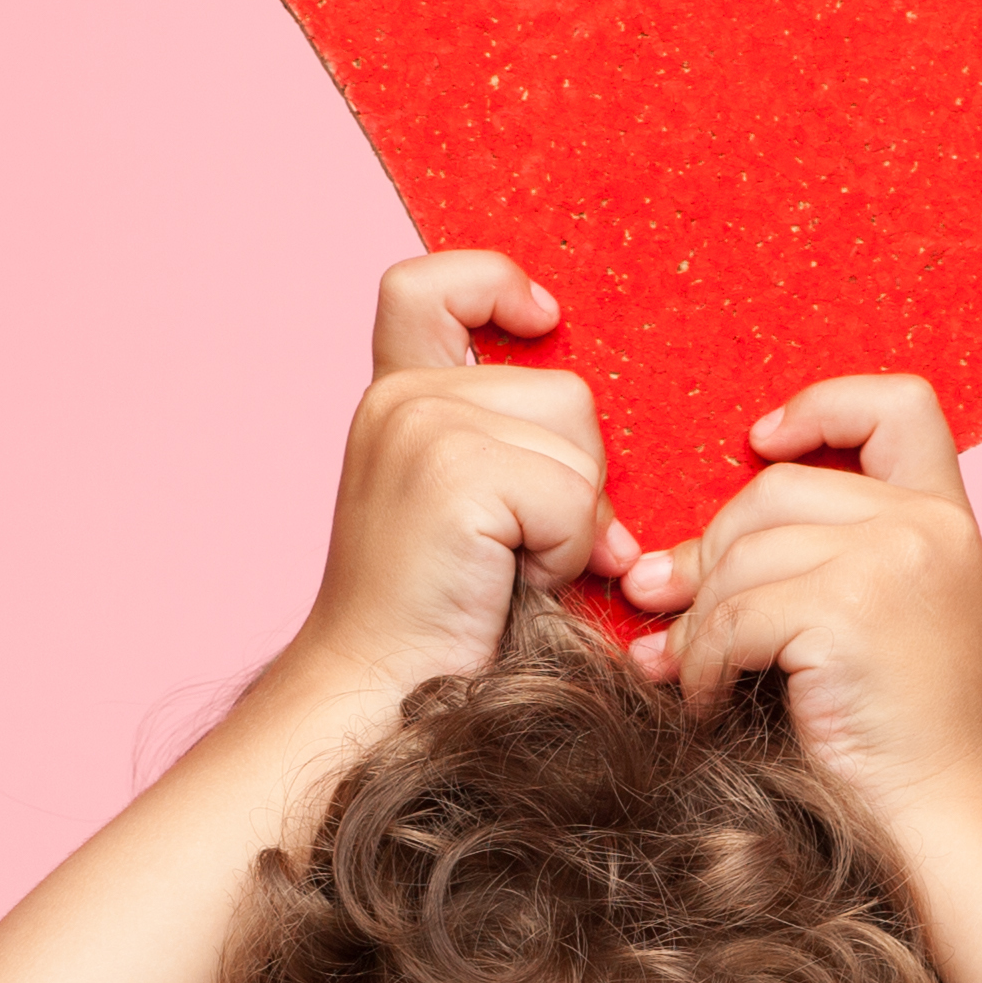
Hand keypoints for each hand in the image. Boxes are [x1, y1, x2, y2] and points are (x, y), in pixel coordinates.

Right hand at [286, 252, 635, 701]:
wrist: (378, 700)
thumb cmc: (436, 625)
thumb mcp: (469, 512)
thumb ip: (509, 449)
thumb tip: (603, 449)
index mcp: (395, 401)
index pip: (430, 287)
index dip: (492, 281)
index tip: (542, 316)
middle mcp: (399, 401)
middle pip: (565, 391)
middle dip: (574, 478)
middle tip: (519, 552)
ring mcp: (422, 428)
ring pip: (580, 446)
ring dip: (572, 523)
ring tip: (508, 570)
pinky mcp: (454, 474)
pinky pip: (574, 497)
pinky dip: (566, 554)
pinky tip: (513, 585)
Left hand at [619, 374, 981, 816]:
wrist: (948, 823)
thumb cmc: (901, 745)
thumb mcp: (876, 629)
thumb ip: (810, 568)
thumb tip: (656, 569)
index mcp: (947, 520)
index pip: (898, 406)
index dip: (821, 405)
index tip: (759, 442)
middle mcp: (928, 527)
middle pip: (776, 490)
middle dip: (710, 553)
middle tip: (665, 612)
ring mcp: (893, 561)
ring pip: (741, 556)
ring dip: (698, 624)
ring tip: (690, 676)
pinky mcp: (848, 610)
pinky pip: (732, 617)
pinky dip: (704, 664)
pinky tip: (712, 704)